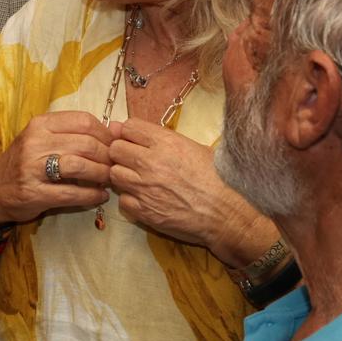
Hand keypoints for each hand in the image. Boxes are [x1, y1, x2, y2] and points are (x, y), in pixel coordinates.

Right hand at [0, 111, 113, 225]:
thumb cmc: (23, 162)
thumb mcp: (42, 139)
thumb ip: (73, 133)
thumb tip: (116, 130)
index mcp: (40, 125)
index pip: (83, 121)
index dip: (105, 133)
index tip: (113, 145)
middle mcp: (35, 143)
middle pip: (86, 143)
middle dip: (107, 156)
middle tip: (115, 165)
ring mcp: (33, 168)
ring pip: (80, 166)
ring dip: (102, 174)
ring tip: (108, 179)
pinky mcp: (34, 193)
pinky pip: (72, 193)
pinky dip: (92, 195)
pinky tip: (100, 196)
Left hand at [107, 118, 264, 265]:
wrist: (227, 213)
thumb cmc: (217, 178)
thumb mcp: (194, 147)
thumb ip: (159, 137)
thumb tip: (125, 127)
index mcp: (166, 142)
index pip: (128, 127)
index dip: (129, 134)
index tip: (135, 141)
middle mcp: (151, 162)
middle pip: (115, 149)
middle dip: (122, 153)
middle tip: (134, 162)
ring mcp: (145, 188)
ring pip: (114, 174)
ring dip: (123, 176)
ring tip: (140, 181)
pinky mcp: (144, 211)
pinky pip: (123, 200)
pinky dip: (131, 200)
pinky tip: (145, 200)